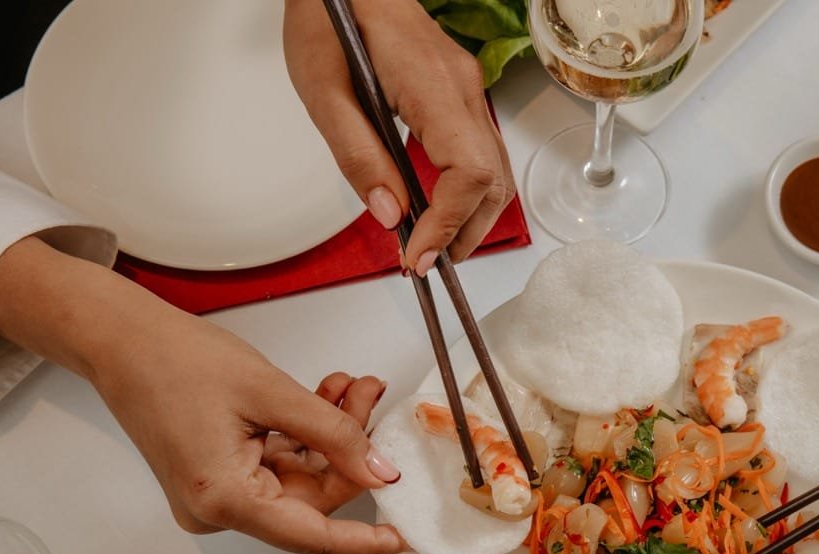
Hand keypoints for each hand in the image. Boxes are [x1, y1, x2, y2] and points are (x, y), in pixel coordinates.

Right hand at [90, 313, 406, 553]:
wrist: (120, 338)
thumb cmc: (175, 359)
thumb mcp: (271, 392)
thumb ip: (334, 435)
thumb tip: (381, 472)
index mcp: (224, 499)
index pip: (312, 535)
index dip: (364, 539)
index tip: (404, 537)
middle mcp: (216, 510)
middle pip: (308, 499)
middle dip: (349, 451)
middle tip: (369, 399)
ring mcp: (215, 495)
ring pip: (297, 478)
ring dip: (329, 435)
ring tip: (349, 387)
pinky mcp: (216, 476)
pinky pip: (276, 466)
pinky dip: (303, 435)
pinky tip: (323, 397)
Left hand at [284, 0, 514, 273]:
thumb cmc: (330, 18)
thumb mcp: (322, 91)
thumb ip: (356, 155)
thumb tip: (390, 215)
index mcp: (433, 88)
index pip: (469, 173)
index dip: (448, 223)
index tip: (416, 255)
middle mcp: (463, 90)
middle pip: (494, 181)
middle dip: (467, 233)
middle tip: (424, 263)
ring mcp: (467, 91)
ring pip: (495, 171)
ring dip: (472, 218)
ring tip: (432, 246)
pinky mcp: (459, 94)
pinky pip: (480, 153)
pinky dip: (466, 193)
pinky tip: (436, 209)